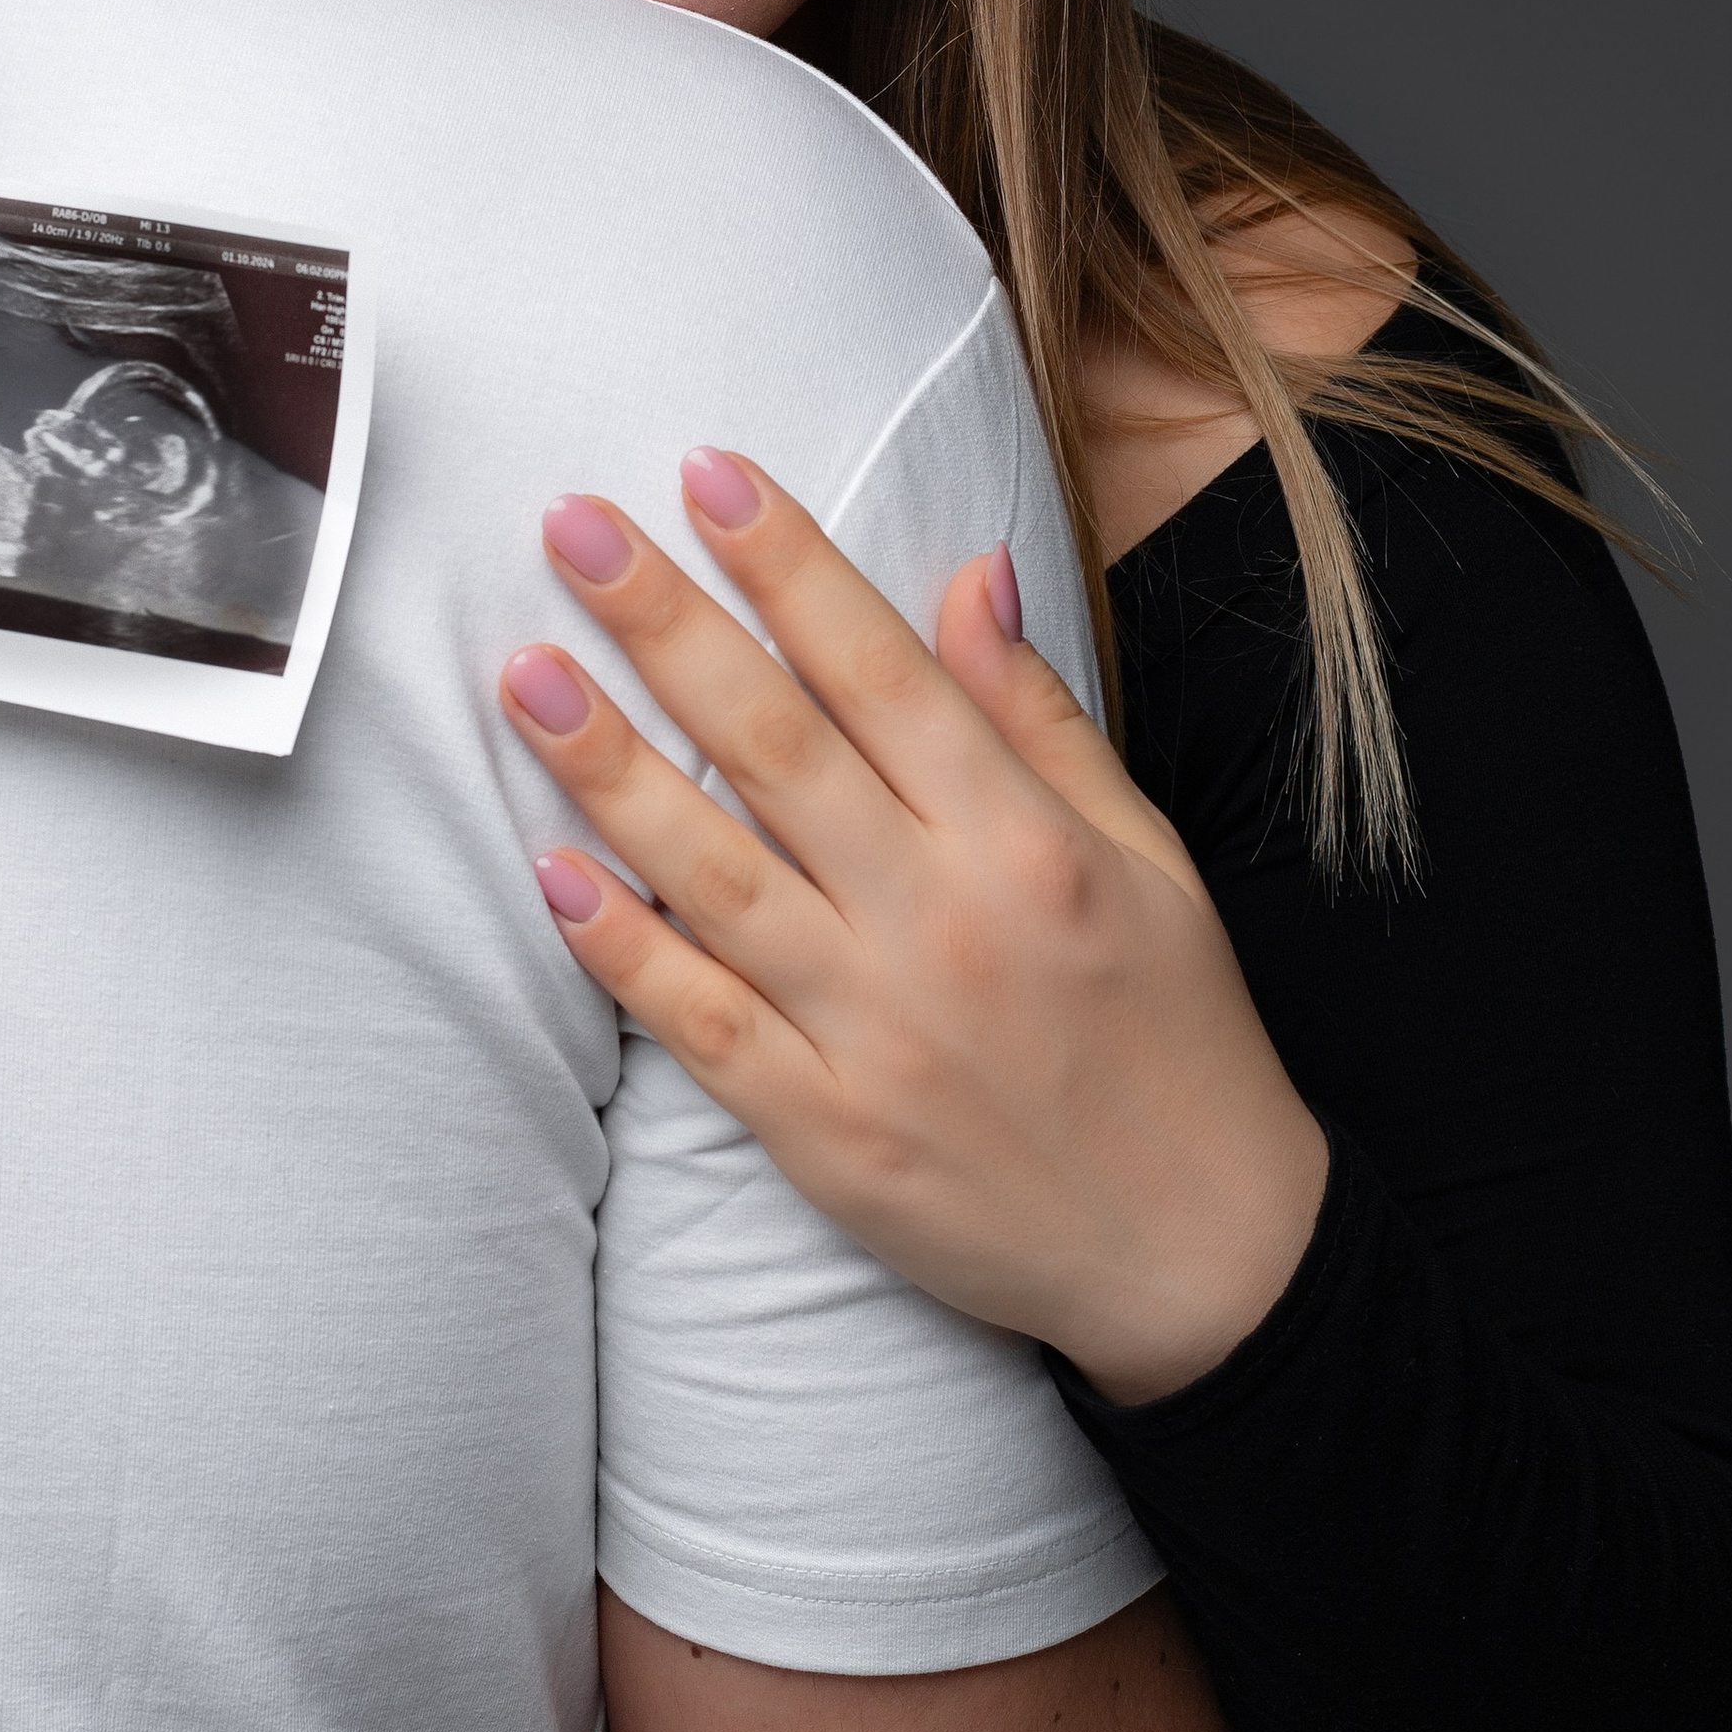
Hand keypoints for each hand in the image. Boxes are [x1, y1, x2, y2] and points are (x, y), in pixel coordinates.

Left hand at [501, 454, 1329, 1404]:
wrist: (1206, 1257)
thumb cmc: (1179, 1034)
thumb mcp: (1149, 858)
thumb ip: (1039, 719)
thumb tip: (970, 571)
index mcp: (1024, 843)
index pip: (882, 670)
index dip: (789, 565)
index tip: (706, 474)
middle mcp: (941, 923)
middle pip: (778, 748)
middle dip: (669, 625)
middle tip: (574, 526)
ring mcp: (875, 1032)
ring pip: (718, 875)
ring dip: (610, 771)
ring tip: (525, 677)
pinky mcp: (826, 1134)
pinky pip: (703, 1025)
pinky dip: (624, 951)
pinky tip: (550, 874)